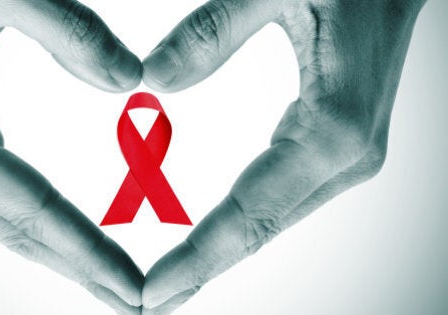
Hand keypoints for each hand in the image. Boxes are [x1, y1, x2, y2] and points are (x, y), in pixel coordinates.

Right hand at [0, 0, 142, 312]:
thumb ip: (73, 32)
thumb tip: (132, 82)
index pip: (31, 209)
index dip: (87, 252)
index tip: (134, 289)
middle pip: (20, 233)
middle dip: (83, 271)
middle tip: (140, 307)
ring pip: (12, 226)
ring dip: (67, 257)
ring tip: (119, 287)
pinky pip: (5, 203)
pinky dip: (47, 228)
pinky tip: (79, 246)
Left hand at [141, 0, 425, 312]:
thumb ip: (212, 31)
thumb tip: (152, 81)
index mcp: (333, 127)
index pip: (249, 212)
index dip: (197, 258)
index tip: (150, 293)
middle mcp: (345, 157)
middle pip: (260, 229)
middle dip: (201, 269)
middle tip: (145, 306)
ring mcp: (345, 158)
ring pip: (270, 220)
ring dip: (219, 255)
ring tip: (168, 286)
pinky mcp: (336, 149)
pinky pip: (279, 200)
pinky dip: (239, 227)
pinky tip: (211, 244)